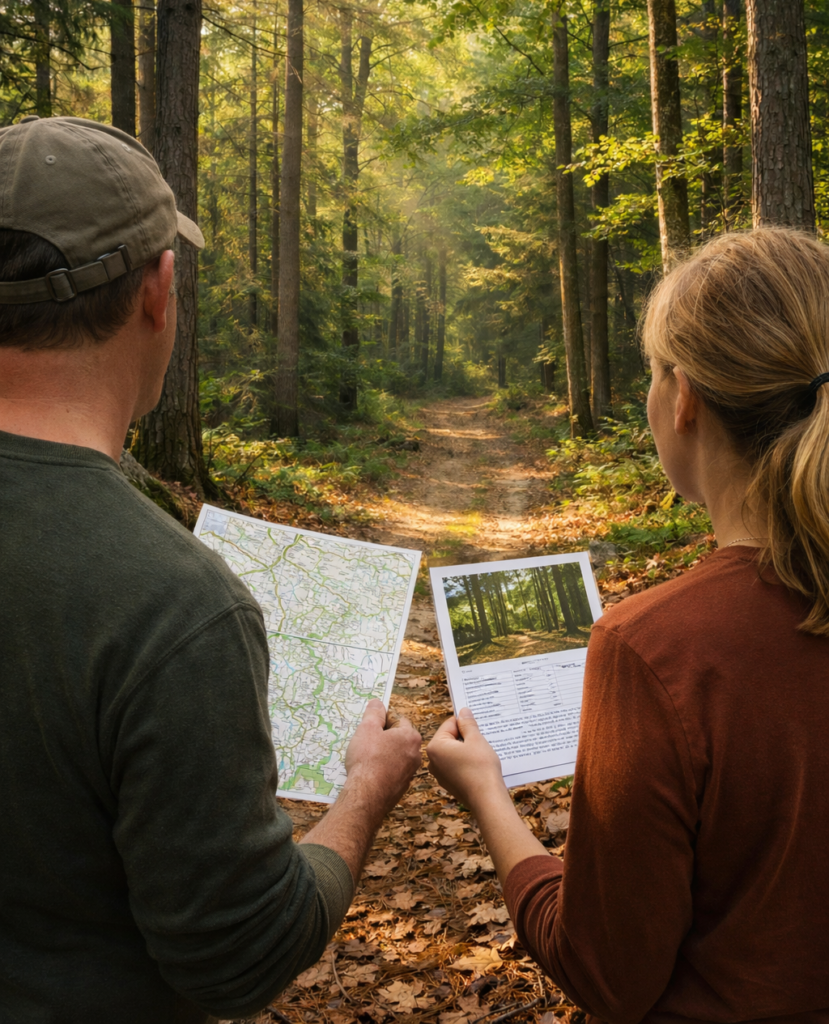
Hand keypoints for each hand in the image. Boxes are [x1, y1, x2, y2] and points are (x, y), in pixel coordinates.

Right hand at [343, 698, 421, 818]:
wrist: (367, 795)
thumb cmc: (368, 759)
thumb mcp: (367, 729)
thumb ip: (374, 713)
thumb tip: (377, 703)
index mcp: (410, 736)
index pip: (397, 720)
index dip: (381, 722)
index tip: (369, 728)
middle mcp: (415, 753)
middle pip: (398, 738)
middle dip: (383, 738)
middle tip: (366, 742)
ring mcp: (410, 772)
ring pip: (395, 755)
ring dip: (383, 754)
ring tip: (366, 759)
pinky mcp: (402, 786)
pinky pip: (392, 771)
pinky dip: (383, 770)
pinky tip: (370, 773)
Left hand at [426, 707, 504, 809]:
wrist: (487, 799)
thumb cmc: (480, 768)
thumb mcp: (476, 740)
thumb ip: (468, 724)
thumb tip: (463, 712)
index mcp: (435, 747)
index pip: (449, 725)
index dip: (465, 724)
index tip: (477, 726)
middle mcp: (433, 761)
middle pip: (450, 739)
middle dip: (465, 737)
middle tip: (481, 740)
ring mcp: (440, 774)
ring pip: (454, 753)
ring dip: (467, 750)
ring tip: (481, 753)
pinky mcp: (449, 783)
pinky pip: (456, 765)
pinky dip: (466, 762)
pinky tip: (479, 765)